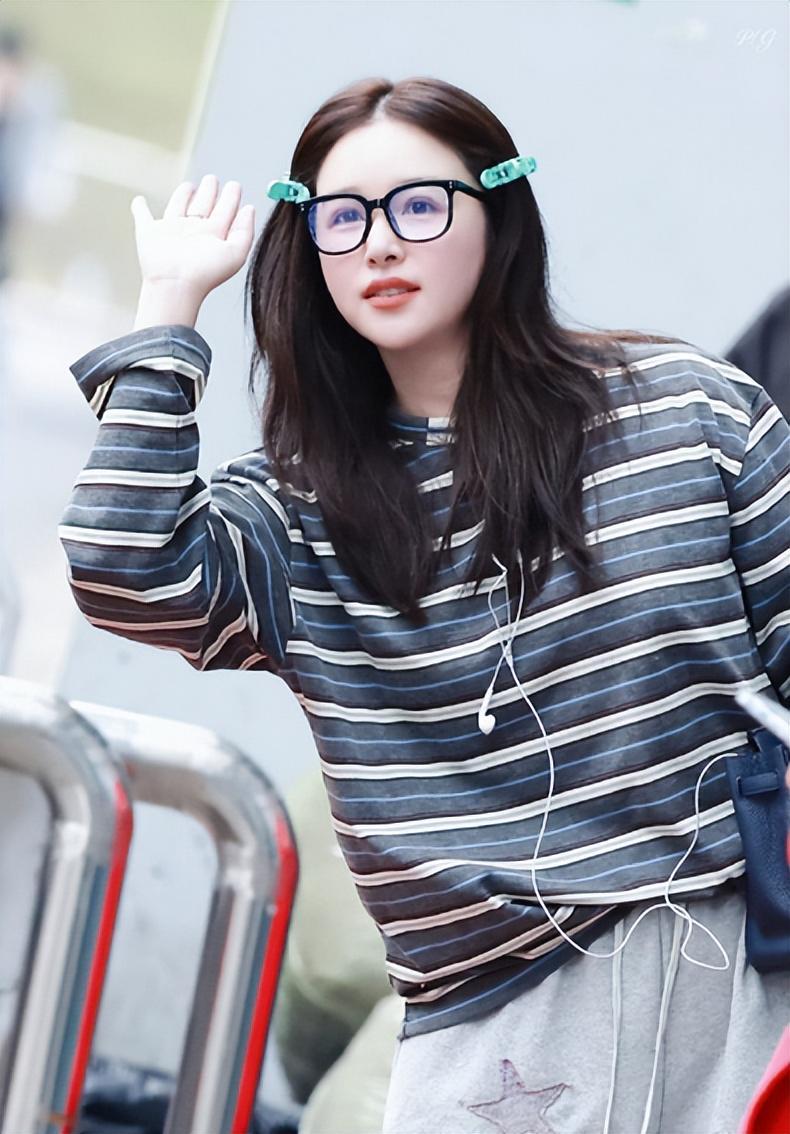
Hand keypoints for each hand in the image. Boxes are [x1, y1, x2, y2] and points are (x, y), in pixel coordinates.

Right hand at [130, 174, 255, 300]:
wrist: (176, 283)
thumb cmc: (206, 273)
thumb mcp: (236, 252)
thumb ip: (245, 231)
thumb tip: (250, 208)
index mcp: (213, 235)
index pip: (224, 212)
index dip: (230, 199)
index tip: (235, 186)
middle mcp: (193, 232)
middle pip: (203, 206)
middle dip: (209, 192)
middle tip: (213, 179)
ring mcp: (171, 231)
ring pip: (179, 207)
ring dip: (183, 195)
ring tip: (190, 185)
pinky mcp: (149, 232)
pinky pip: (143, 216)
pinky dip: (139, 208)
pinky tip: (139, 200)